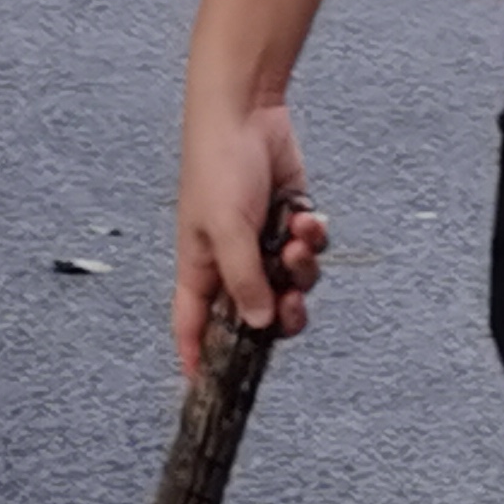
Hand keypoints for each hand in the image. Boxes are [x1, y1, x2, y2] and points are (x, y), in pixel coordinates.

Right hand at [173, 97, 327, 379]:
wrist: (247, 111)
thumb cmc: (216, 162)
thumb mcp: (227, 229)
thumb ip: (244, 282)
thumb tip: (262, 324)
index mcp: (200, 266)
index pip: (193, 327)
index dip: (199, 360)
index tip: (209, 391)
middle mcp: (230, 260)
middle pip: (258, 314)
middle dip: (282, 312)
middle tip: (292, 300)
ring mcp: (260, 242)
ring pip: (291, 284)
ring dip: (300, 266)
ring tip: (295, 237)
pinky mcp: (286, 222)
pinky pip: (308, 251)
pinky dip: (310, 237)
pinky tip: (303, 216)